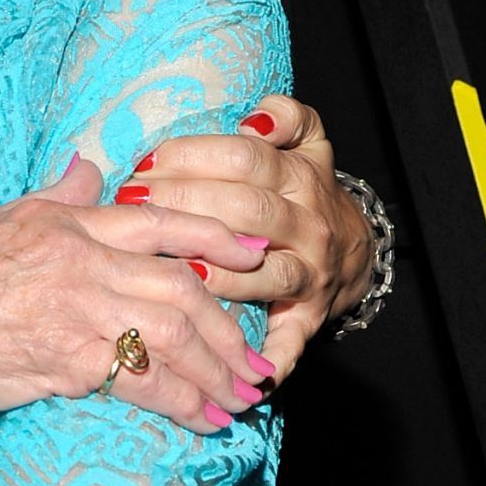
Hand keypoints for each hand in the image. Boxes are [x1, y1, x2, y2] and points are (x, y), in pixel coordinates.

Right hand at [0, 154, 274, 438]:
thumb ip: (46, 204)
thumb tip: (88, 168)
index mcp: (54, 221)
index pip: (157, 218)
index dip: (216, 238)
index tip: (258, 257)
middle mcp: (70, 252)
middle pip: (178, 281)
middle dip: (228, 327)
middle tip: (257, 363)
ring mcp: (67, 302)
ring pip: (171, 328)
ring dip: (215, 370)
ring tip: (241, 401)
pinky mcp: (60, 356)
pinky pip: (143, 378)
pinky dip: (182, 401)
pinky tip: (202, 422)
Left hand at [120, 95, 373, 381]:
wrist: (354, 250)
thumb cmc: (302, 192)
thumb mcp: (306, 142)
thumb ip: (284, 117)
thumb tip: (256, 116)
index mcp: (301, 175)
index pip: (244, 158)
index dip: (191, 157)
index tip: (143, 163)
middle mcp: (308, 223)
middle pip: (245, 209)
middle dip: (183, 204)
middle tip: (131, 205)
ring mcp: (309, 273)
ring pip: (258, 271)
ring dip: (209, 271)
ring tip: (163, 265)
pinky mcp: (307, 317)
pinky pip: (288, 340)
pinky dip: (267, 359)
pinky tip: (236, 370)